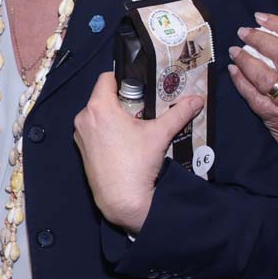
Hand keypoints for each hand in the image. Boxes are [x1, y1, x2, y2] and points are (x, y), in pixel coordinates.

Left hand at [74, 72, 201, 233]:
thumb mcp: (160, 134)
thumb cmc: (137, 164)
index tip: (137, 87)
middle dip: (121, 101)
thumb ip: (178, 113)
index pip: (106, 78)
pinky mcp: (81, 149)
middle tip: (141, 108)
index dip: (122, 79)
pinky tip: (122, 143)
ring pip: (97, 115)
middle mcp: (84, 117)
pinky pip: (92, 131)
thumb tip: (197, 100)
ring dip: (112, 117)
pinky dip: (105, 131)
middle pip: (102, 97)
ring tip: (134, 127)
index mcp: (99, 107)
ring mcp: (80, 135)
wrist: (122, 200)